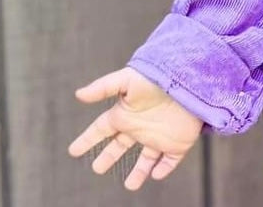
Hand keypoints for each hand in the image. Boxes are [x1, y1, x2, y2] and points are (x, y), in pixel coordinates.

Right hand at [68, 66, 203, 190]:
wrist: (188, 78)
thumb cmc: (156, 77)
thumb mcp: (127, 80)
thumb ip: (104, 87)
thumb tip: (78, 94)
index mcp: (126, 114)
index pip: (101, 129)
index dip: (87, 139)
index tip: (73, 150)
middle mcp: (141, 126)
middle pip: (120, 145)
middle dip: (109, 156)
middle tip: (97, 168)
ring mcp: (159, 135)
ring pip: (147, 158)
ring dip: (139, 172)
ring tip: (130, 185)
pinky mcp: (178, 142)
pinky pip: (170, 160)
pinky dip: (164, 169)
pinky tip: (157, 174)